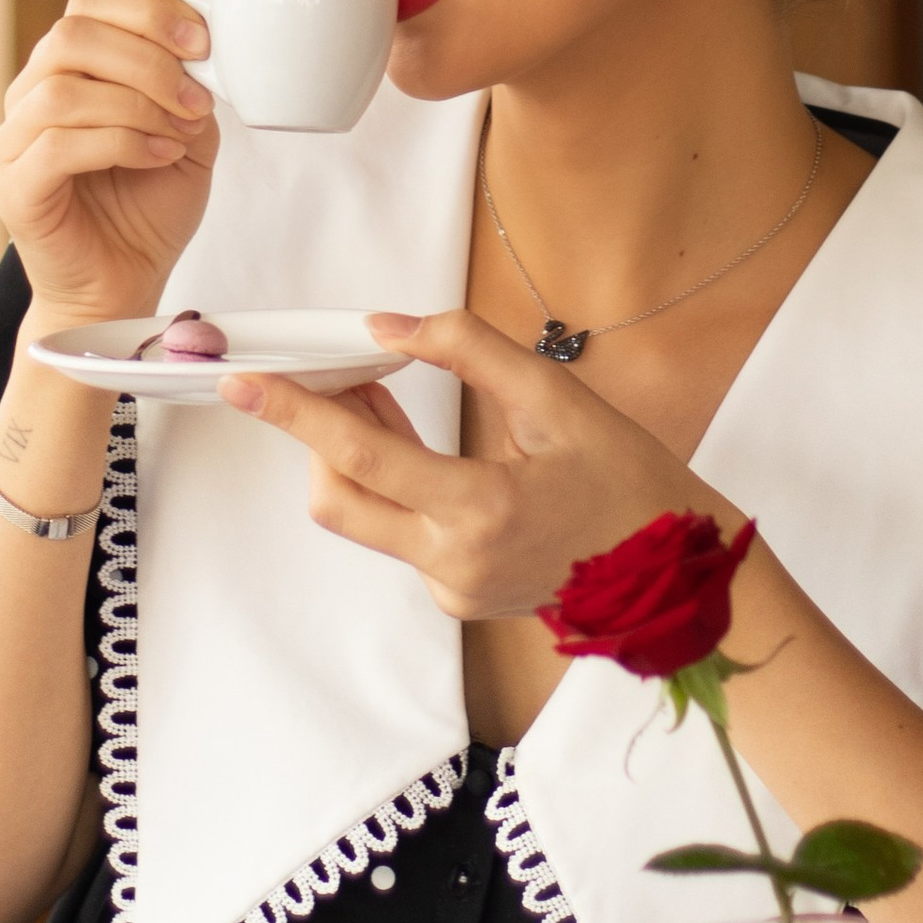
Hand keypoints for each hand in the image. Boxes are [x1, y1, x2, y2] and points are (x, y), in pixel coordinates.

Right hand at [0, 0, 221, 325]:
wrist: (123, 285)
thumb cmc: (148, 209)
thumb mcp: (189, 134)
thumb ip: (191, 88)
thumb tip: (203, 54)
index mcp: (69, 68)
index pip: (90, 2)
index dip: (148, 10)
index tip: (202, 43)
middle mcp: (31, 94)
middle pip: (72, 35)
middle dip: (148, 59)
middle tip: (196, 97)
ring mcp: (14, 141)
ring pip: (63, 90)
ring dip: (137, 105)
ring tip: (179, 134)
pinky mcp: (15, 188)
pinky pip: (57, 145)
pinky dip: (120, 143)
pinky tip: (158, 156)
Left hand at [218, 309, 720, 619]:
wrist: (676, 572)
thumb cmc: (627, 480)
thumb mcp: (556, 396)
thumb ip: (467, 349)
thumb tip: (388, 325)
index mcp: (481, 510)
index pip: (360, 457)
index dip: (296, 415)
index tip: (245, 384)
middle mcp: (454, 564)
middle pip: (339, 499)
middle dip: (320, 436)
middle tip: (331, 375)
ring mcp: (453, 589)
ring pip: (368, 517)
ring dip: (360, 455)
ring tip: (381, 395)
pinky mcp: (458, 597)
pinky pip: (401, 535)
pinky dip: (397, 485)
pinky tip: (421, 446)